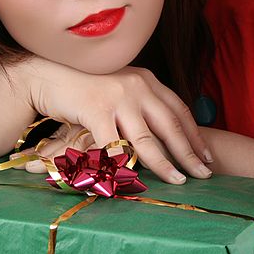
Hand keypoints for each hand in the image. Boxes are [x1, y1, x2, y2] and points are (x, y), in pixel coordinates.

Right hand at [13, 57, 212, 183]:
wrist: (48, 73)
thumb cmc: (84, 85)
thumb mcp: (119, 87)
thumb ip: (139, 102)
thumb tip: (160, 129)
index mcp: (146, 80)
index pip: (179, 109)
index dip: (194, 133)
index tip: (206, 155)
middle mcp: (137, 86)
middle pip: (170, 125)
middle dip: (189, 152)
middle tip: (204, 173)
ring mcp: (117, 98)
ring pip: (146, 139)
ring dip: (164, 163)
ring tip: (178, 180)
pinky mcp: (95, 111)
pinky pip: (113, 145)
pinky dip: (123, 165)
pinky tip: (133, 180)